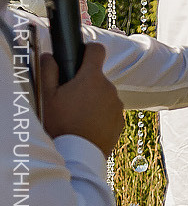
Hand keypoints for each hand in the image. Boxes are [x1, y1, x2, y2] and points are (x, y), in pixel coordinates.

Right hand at [41, 43, 124, 157]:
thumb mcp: (48, 96)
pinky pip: (109, 112)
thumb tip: (50, 57)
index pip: (97, 50)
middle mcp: (109, 88)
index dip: (87, 50)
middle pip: (97, 77)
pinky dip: (100, 115)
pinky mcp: (121, 121)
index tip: (80, 57)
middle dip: (85, 84)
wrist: (78, 155)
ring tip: (77, 117)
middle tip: (69, 100)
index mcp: (92, 78)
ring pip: (103, 95)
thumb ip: (49, 70)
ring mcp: (117, 105)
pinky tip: (87, 127)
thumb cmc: (61, 124)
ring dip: (93, 100)